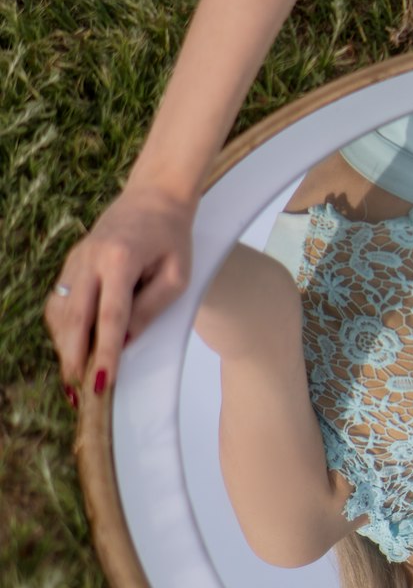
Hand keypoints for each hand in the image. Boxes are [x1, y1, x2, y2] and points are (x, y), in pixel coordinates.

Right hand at [44, 183, 195, 402]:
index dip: (105, 352)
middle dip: (74, 356)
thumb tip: (124, 341)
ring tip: (73, 375)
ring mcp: (76, 259)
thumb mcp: (177, 275)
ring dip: (64, 345)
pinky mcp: (72, 262)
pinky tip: (70, 346)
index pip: (110, 316)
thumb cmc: (172, 237)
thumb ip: (151, 307)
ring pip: (60, 310)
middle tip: (77, 390)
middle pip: (75, 316)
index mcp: (120, 259)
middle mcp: (91, 259)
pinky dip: (62, 327)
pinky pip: (60, 299)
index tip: (102, 381)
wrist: (154, 197)